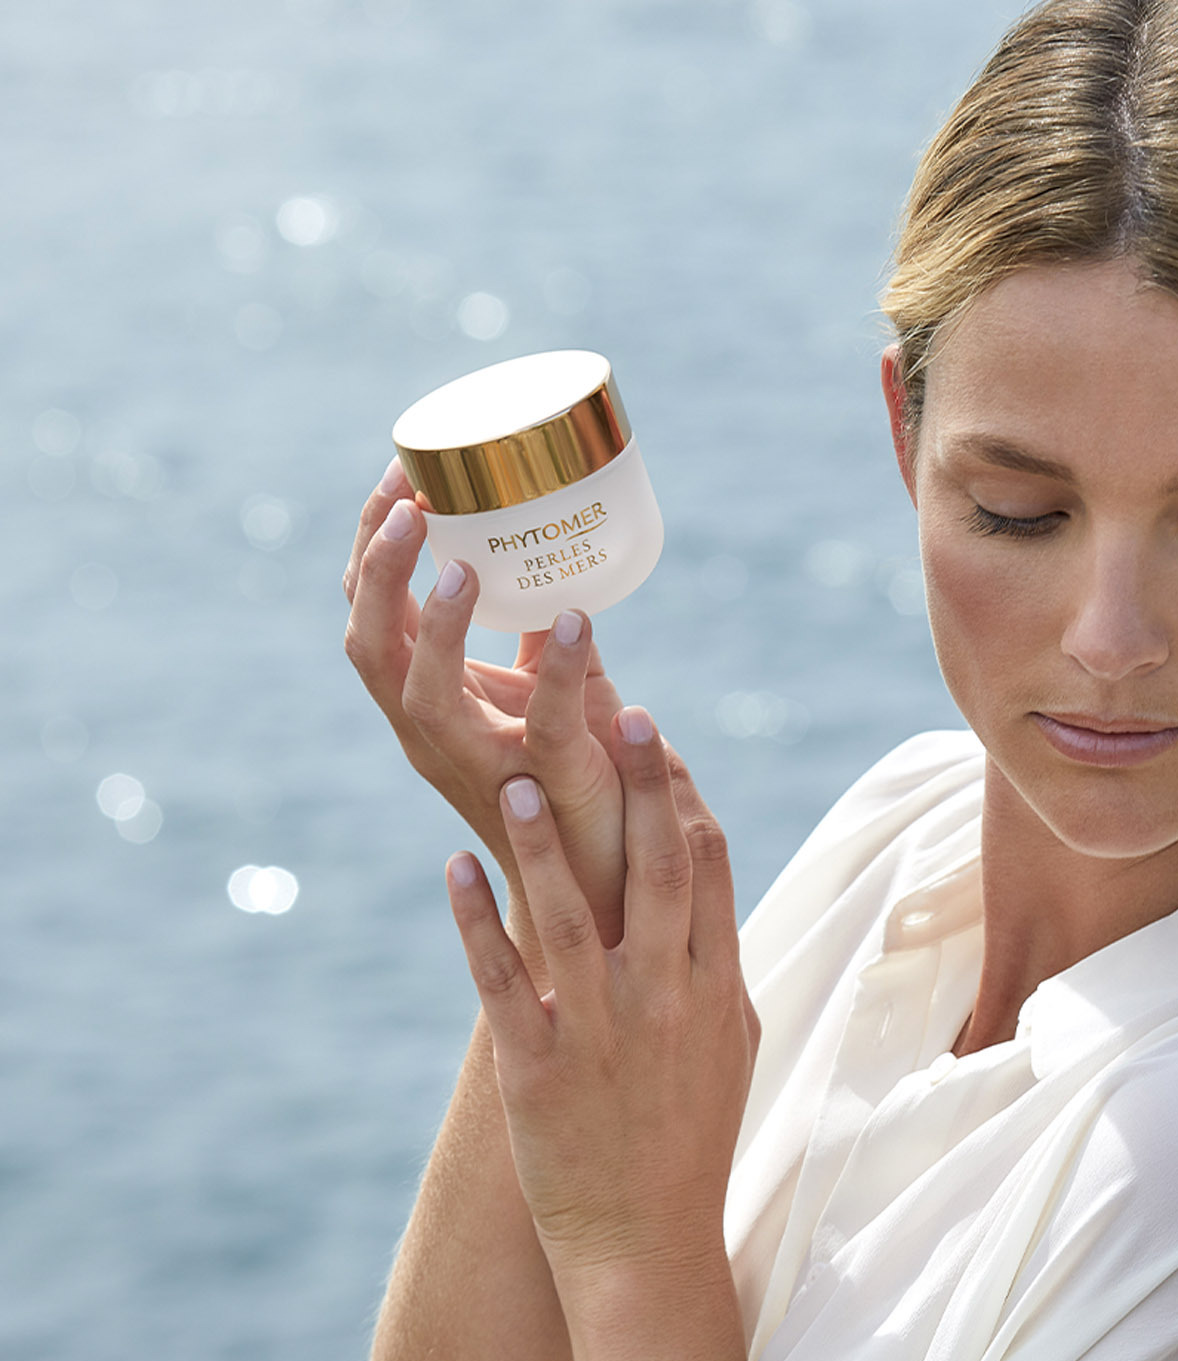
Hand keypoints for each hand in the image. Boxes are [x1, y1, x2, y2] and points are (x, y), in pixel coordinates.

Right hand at [344, 460, 629, 944]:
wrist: (610, 870)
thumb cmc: (577, 775)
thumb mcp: (550, 691)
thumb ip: (544, 642)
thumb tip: (557, 576)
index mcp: (425, 698)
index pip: (372, 614)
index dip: (372, 547)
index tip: (400, 473)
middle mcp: (431, 732)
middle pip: (368, 646)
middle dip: (377, 571)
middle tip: (411, 501)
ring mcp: (477, 762)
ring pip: (418, 693)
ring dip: (433, 624)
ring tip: (458, 562)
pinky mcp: (545, 779)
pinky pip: (541, 722)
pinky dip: (562, 667)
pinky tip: (579, 618)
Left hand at [446, 712, 760, 1283]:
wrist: (645, 1240)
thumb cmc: (689, 1141)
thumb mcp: (732, 1050)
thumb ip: (723, 972)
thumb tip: (720, 907)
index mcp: (716, 987)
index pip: (708, 868)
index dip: (681, 793)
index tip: (659, 735)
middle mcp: (665, 998)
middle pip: (658, 871)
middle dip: (638, 787)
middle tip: (617, 713)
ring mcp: (602, 1030)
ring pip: (573, 914)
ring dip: (542, 840)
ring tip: (515, 777)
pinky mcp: (538, 1065)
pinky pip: (503, 977)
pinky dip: (477, 919)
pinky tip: (453, 866)